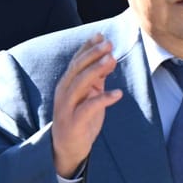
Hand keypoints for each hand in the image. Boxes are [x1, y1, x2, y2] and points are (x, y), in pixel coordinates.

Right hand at [50, 35, 121, 178]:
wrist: (67, 148)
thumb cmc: (80, 118)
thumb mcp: (90, 95)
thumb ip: (97, 78)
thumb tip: (109, 58)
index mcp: (67, 84)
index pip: (76, 61)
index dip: (87, 47)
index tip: (101, 35)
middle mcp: (64, 92)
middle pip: (77, 69)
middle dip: (93, 54)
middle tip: (109, 44)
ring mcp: (67, 107)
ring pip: (80, 84)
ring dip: (96, 70)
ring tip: (112, 60)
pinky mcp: (74, 122)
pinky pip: (89, 108)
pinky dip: (104, 99)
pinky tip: (118, 94)